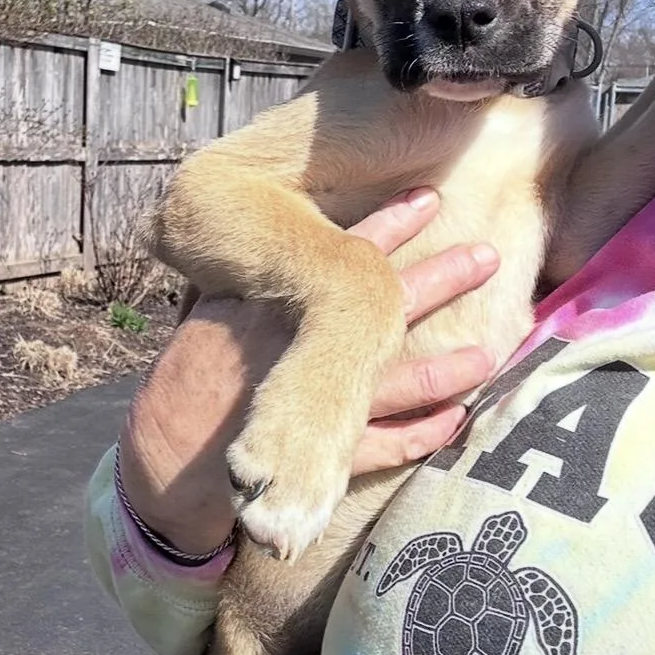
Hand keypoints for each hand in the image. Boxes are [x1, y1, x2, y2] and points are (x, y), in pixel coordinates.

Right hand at [118, 188, 498, 554]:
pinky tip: (454, 421)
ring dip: (447, 368)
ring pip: (396, 381)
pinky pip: (382, 445)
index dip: (391, 223)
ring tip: (490, 350)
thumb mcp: (221, 313)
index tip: (429, 195)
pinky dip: (420, 435)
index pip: (342, 255)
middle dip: (441, 279)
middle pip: (386, 309)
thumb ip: (261, 286)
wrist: (165, 459)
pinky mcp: (321, 458)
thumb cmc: (195, 375)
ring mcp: (314, 406)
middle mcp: (301, 350)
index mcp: (274, 306)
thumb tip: (306, 249)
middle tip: (488, 254)